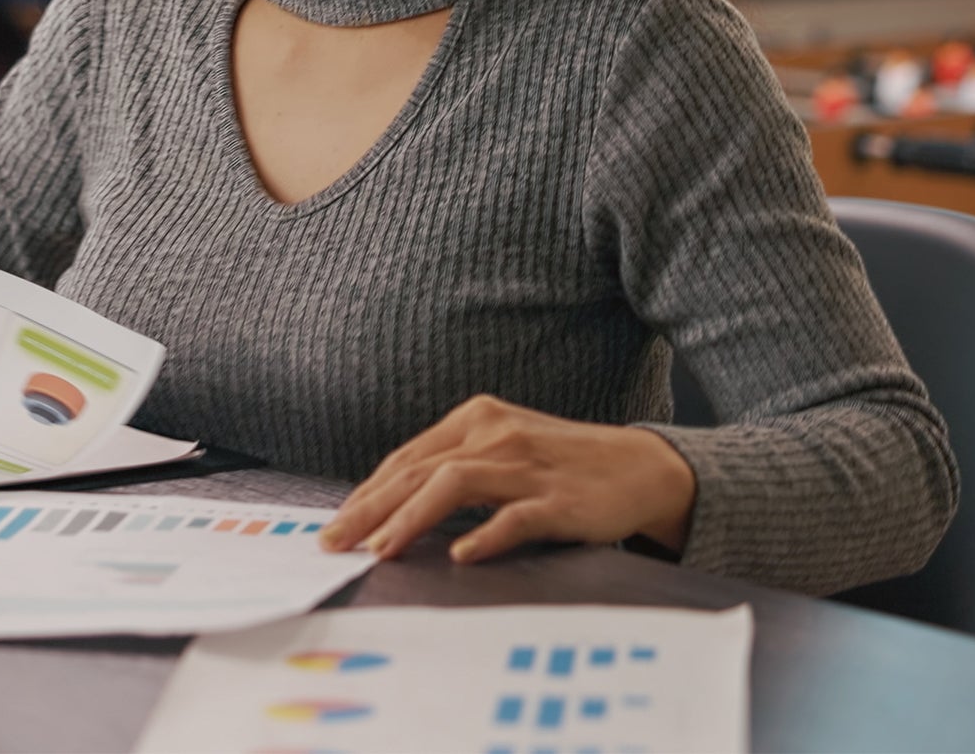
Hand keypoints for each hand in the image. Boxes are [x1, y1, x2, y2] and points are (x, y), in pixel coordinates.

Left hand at [320, 395, 698, 564]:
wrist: (640, 468)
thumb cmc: (562, 465)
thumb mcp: (503, 450)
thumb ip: (455, 467)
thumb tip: (392, 505)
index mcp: (477, 419)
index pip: (407, 458)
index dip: (367, 492)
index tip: (335, 526)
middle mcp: (496, 434)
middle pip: (418, 469)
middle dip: (370, 508)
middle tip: (334, 543)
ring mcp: (527, 466)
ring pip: (454, 484)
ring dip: (411, 517)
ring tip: (380, 550)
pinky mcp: (559, 499)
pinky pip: (515, 516)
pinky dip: (485, 535)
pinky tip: (460, 555)